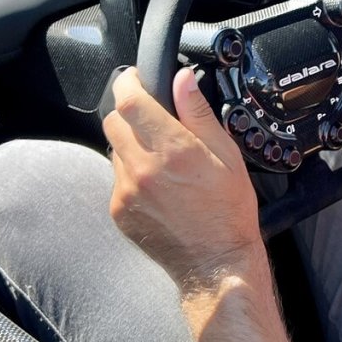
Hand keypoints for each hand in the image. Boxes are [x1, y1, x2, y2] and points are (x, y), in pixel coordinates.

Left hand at [105, 67, 262, 290]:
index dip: (129, 81)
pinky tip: (158, 185)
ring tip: (162, 159)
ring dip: (132, 144)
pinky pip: (117, 178)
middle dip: (130, 112)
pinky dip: (132, 174)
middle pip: (113, 121)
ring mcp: (126, 191)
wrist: (215, 263)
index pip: (129, 100)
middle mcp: (142, 168)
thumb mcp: (227, 154)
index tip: (136, 78)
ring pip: (115, 150)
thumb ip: (199, 113)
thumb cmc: (228, 211)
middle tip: (153, 119)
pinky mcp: (119, 211)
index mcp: (172, 149)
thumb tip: (181, 79)